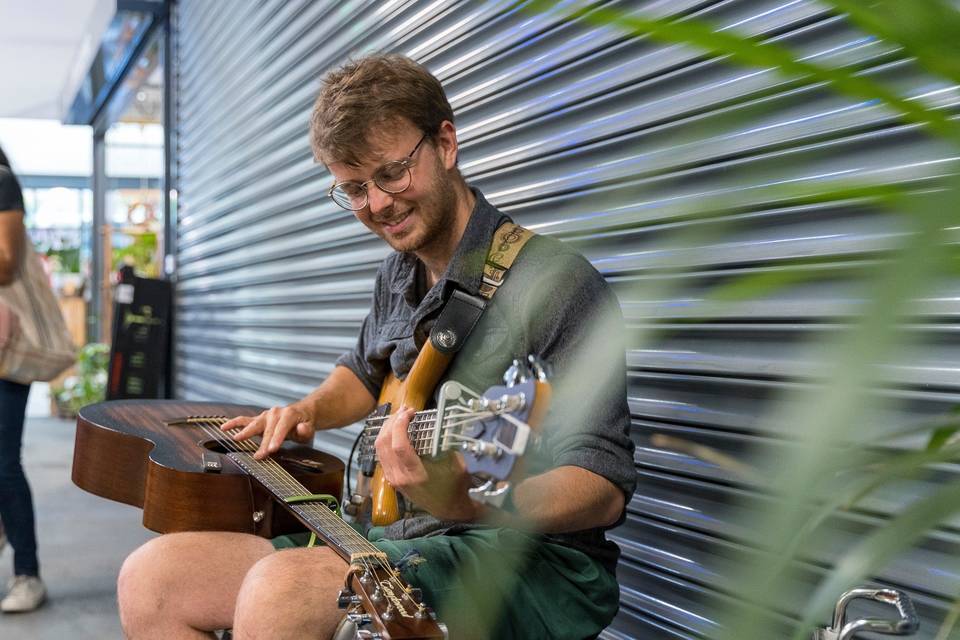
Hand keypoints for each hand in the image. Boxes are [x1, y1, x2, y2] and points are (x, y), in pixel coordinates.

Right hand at [221, 404, 315, 459]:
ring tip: (236, 438)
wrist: (301, 413)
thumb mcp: (309, 428)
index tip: (272, 450)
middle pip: (268, 430)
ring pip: (254, 424)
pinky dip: (234, 423)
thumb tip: (301, 428)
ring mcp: (265, 415)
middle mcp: (275, 413)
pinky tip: (224, 426)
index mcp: (289, 414)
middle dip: (263, 443)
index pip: (282, 428)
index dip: (277, 439)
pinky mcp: (258, 419)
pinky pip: (244, 420)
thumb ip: (305, 430)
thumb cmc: (304, 423)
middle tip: (259, 456)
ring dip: (245, 432)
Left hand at [375, 406, 477, 520]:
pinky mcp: (391, 478)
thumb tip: (438, 426)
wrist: (448, 509)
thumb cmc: (454, 488)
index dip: (401, 425)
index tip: (409, 412)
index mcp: (416, 475)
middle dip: (392, 422)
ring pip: (379, 448)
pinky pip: (381, 454)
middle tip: (405, 410)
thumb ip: (446, 447)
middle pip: (384, 443)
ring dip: (387, 428)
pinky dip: (386, 439)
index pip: (399, 445)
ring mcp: (393, 478)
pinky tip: (395, 430)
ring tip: (399, 416)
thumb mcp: (456, 466)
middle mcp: (400, 477)